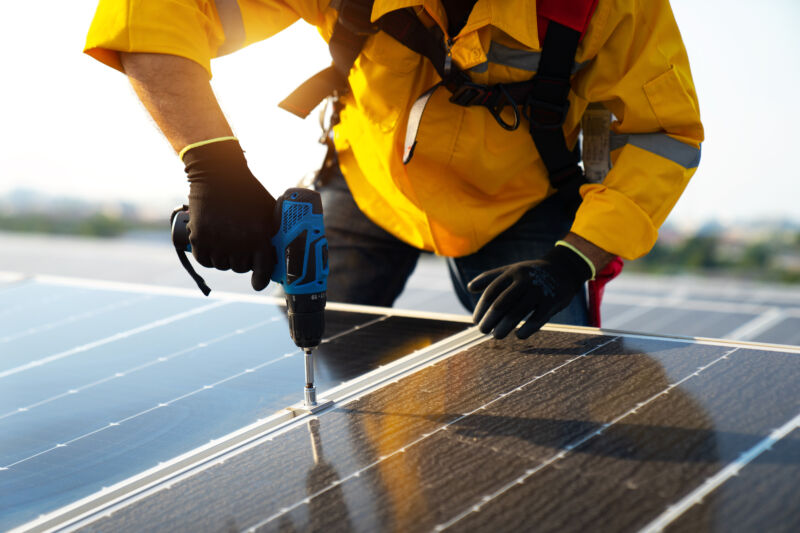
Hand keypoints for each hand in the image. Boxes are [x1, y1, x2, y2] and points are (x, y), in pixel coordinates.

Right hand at [183, 139, 275, 289]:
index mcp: (260, 238)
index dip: (260, 279)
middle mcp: (239, 245)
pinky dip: (207, 257)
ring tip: (225, 244)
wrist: (218, 175)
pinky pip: (204, 260)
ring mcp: (218, 243)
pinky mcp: (199, 239)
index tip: (258, 283)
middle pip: (240, 268)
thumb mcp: (268, 210)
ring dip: (224, 259)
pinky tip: (211, 248)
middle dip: (241, 261)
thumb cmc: (247, 191)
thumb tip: (284, 247)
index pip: (262, 270)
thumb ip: (273, 231)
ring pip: (221, 265)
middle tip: (240, 249)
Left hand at [468, 245, 591, 338]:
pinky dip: (526, 330)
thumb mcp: (511, 270)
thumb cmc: (531, 274)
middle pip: (501, 303)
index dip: (481, 308)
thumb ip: (490, 278)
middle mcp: (524, 281)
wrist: (563, 269)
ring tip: (497, 335)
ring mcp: (538, 291)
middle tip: (483, 331)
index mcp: (512, 273)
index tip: (475, 321)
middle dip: (490, 320)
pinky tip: (518, 336)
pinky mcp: (552, 302)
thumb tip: (470, 288)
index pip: (491, 292)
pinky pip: (536, 319)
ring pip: (517, 313)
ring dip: (504, 327)